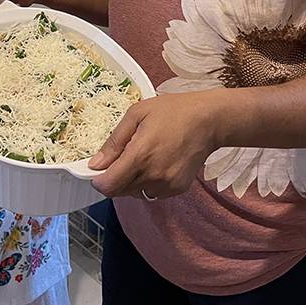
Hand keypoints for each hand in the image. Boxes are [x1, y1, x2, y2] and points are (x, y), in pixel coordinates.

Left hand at [88, 91, 222, 199]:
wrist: (209, 120)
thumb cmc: (173, 111)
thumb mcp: (137, 114)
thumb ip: (114, 141)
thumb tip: (95, 164)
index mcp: (140, 155)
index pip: (108, 186)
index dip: (98, 180)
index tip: (98, 171)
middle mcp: (153, 175)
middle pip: (119, 192)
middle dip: (115, 178)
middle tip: (125, 157)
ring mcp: (167, 185)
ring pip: (136, 193)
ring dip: (132, 182)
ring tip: (144, 158)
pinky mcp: (178, 189)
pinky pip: (153, 193)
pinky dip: (149, 183)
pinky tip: (157, 163)